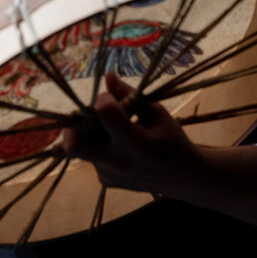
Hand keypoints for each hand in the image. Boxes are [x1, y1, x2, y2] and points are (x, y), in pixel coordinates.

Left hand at [62, 73, 199, 193]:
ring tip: (110, 132)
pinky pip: (92, 159)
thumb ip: (129, 95)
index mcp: (135, 142)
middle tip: (83, 118)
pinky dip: (100, 149)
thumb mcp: (156, 113)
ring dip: (90, 137)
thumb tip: (108, 75)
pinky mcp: (106, 181)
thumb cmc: (171, 140)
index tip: (111, 98)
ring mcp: (110, 175)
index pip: (104, 113)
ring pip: (82, 150)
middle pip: (74, 145)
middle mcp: (118, 162)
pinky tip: (119, 149)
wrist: (184, 178)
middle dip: (72, 128)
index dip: (104, 99)